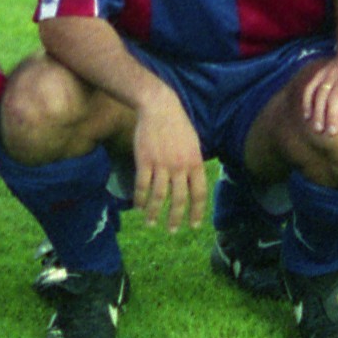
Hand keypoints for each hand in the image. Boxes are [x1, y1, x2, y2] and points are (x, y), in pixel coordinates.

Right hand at [128, 92, 204, 232]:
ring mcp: (161, 164)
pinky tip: (138, 207)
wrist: (159, 106)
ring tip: (151, 224)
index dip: (197, 212)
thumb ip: (194, 163)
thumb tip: (195, 182)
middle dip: (175, 218)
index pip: (199, 194)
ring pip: (158, 196)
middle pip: (179, 200)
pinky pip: (142, 185)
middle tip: (172, 231)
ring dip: (154, 213)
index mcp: (195, 162)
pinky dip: (140, 199)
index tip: (194, 225)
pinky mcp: (145, 160)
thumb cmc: (178, 124)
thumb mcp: (194, 143)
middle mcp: (180, 166)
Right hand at [300, 48, 337, 139]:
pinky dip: (307, 101)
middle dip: (333, 115)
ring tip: (318, 129)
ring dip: (318, 111)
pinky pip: (310, 87)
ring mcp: (331, 73)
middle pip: (336, 95)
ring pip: (320, 92)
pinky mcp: (322, 73)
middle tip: (332, 134)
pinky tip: (307, 117)